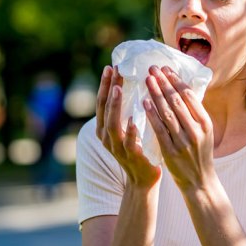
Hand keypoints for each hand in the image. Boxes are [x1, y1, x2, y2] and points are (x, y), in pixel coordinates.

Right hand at [95, 65, 161, 188]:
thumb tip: (132, 83)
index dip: (105, 84)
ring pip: (112, 124)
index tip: (110, 66)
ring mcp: (117, 147)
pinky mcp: (131, 157)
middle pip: (104, 109)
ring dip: (115, 106)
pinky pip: (129, 143)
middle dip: (109, 89)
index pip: (102, 102)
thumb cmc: (138, 147)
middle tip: (114, 70)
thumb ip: (127, 110)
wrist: (143, 178)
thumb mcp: (128, 127)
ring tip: (119, 89)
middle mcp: (106, 137)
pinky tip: (134, 120)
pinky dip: (130, 132)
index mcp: (104, 128)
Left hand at [144, 66, 214, 191]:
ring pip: (168, 113)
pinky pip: (160, 129)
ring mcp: (183, 142)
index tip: (166, 68)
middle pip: (178, 101)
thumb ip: (194, 114)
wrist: (200, 182)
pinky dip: (152, 115)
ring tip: (148, 80)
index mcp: (206, 123)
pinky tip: (145, 103)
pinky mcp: (171, 152)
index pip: (190, 96)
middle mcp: (196, 131)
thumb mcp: (204, 132)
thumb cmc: (200, 153)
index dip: (177, 81)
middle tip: (153, 69)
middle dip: (164, 83)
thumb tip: (181, 89)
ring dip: (156, 94)